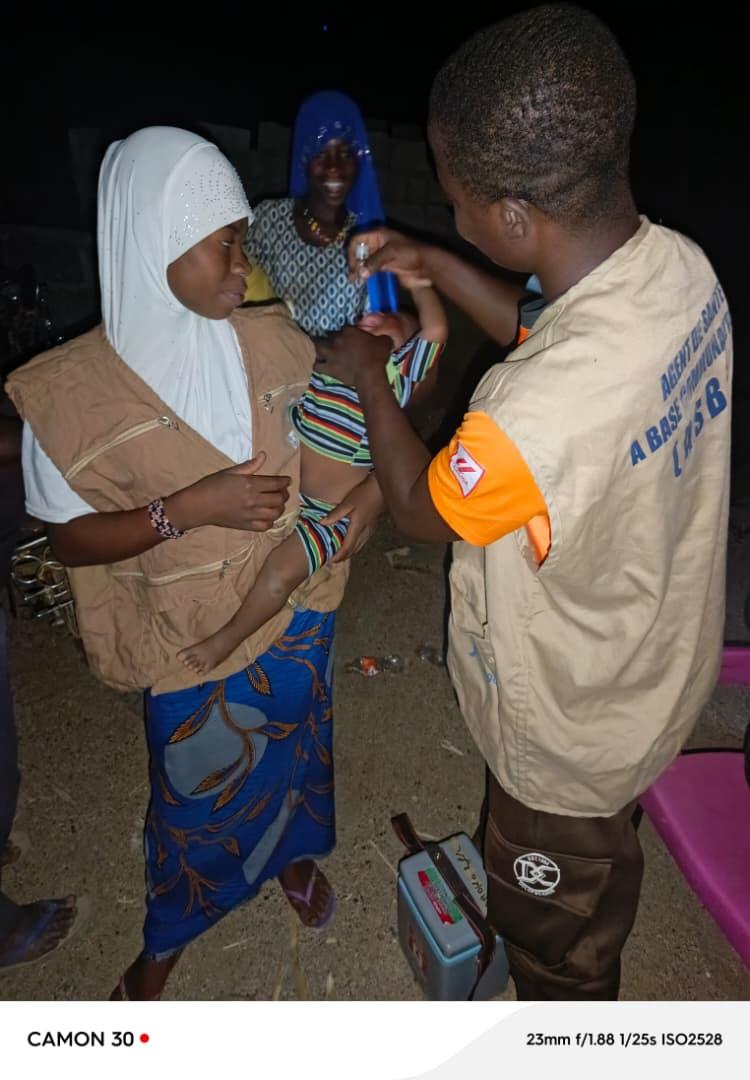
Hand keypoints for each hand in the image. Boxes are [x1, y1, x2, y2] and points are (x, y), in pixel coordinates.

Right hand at [167, 452, 290, 531]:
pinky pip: (266, 526)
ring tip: (277, 503)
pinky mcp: (246, 525)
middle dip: (284, 494)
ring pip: (275, 513)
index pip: (276, 484)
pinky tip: (268, 516)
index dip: (285, 481)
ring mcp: (250, 514)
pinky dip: (270, 521)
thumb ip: (250, 465)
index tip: (287, 480)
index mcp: (250, 484)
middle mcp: (253, 500)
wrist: (198, 505)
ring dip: (279, 507)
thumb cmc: (212, 485)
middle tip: (282, 491)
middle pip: (279, 499)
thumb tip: (264, 455)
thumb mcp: (230, 471)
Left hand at [313, 326, 392, 388]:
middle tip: (332, 343)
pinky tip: (320, 366)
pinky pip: (317, 365)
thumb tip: (386, 337)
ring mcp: (331, 353)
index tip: (348, 337)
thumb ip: (382, 337)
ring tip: (322, 352)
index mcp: (349, 331)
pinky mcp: (328, 367)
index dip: (345, 333)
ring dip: (319, 350)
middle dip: (328, 339)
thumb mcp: (384, 342)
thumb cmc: (377, 356)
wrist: (369, 374)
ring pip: (318, 348)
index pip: (343, 328)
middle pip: (326, 336)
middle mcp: (336, 339)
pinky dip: (318, 365)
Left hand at [320, 473, 384, 561]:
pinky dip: (354, 546)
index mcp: (358, 527)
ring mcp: (370, 531)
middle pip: (353, 550)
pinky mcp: (372, 528)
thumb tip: (322, 523)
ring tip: (338, 554)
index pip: (347, 548)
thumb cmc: (364, 494)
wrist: (381, 489)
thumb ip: (335, 514)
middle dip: (342, 557)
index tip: (329, 560)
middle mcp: (365, 532)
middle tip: (331, 560)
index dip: (338, 556)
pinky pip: (362, 542)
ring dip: (348, 553)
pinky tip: (349, 544)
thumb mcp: (348, 503)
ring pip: (359, 547)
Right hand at [348, 228, 432, 287]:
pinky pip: (371, 269)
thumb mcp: (391, 253)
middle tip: (352, 276)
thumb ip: (374, 261)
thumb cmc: (410, 254)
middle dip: (354, 262)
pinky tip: (362, 281)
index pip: (357, 239)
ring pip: (364, 261)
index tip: (352, 265)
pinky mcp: (385, 266)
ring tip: (354, 281)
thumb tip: (360, 273)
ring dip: (358, 270)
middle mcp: (377, 243)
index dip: (352, 251)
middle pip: (359, 250)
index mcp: (378, 234)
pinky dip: (365, 274)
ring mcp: (381, 255)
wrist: (427, 266)